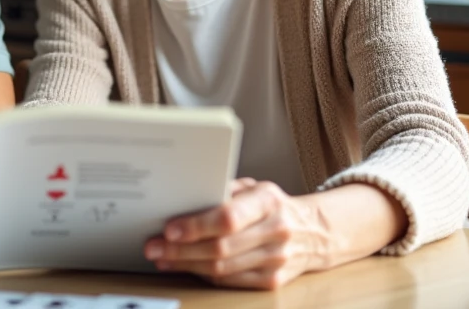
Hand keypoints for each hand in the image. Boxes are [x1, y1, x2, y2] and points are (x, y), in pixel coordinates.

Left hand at [144, 178, 332, 289]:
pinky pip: (230, 281)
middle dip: (180, 249)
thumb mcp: (255, 187)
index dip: (197, 225)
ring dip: (186, 265)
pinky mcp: (272, 281)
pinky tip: (185, 267)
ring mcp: (276, 260)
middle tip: (153, 247)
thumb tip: (184, 197)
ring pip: (222, 268)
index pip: (229, 217)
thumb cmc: (274, 206)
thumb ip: (224, 190)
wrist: (315, 233)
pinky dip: (203, 275)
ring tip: (162, 258)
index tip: (169, 229)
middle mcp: (276, 232)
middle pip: (220, 247)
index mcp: (269, 202)